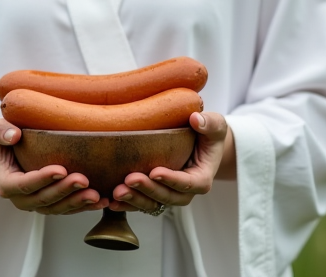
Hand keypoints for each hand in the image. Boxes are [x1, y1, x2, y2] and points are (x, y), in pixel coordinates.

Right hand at [0, 118, 108, 214]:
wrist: (6, 150)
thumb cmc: (1, 137)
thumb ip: (0, 131)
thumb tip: (14, 135)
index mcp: (7, 182)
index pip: (23, 185)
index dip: (42, 179)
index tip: (61, 169)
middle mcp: (21, 198)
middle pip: (43, 200)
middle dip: (64, 191)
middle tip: (83, 180)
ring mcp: (37, 203)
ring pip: (57, 208)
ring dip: (77, 203)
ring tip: (96, 195)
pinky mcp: (51, 203)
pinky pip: (67, 208)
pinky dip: (84, 207)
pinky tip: (102, 202)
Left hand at [109, 112, 233, 212]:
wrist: (200, 145)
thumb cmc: (208, 135)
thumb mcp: (216, 126)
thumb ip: (210, 124)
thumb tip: (195, 119)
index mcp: (201, 179)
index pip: (187, 183)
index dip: (171, 180)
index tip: (155, 171)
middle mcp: (184, 192)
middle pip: (167, 197)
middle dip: (148, 190)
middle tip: (129, 179)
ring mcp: (168, 195)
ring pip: (152, 204)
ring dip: (134, 200)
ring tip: (117, 192)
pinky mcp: (154, 195)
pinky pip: (140, 204)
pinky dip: (125, 205)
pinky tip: (110, 202)